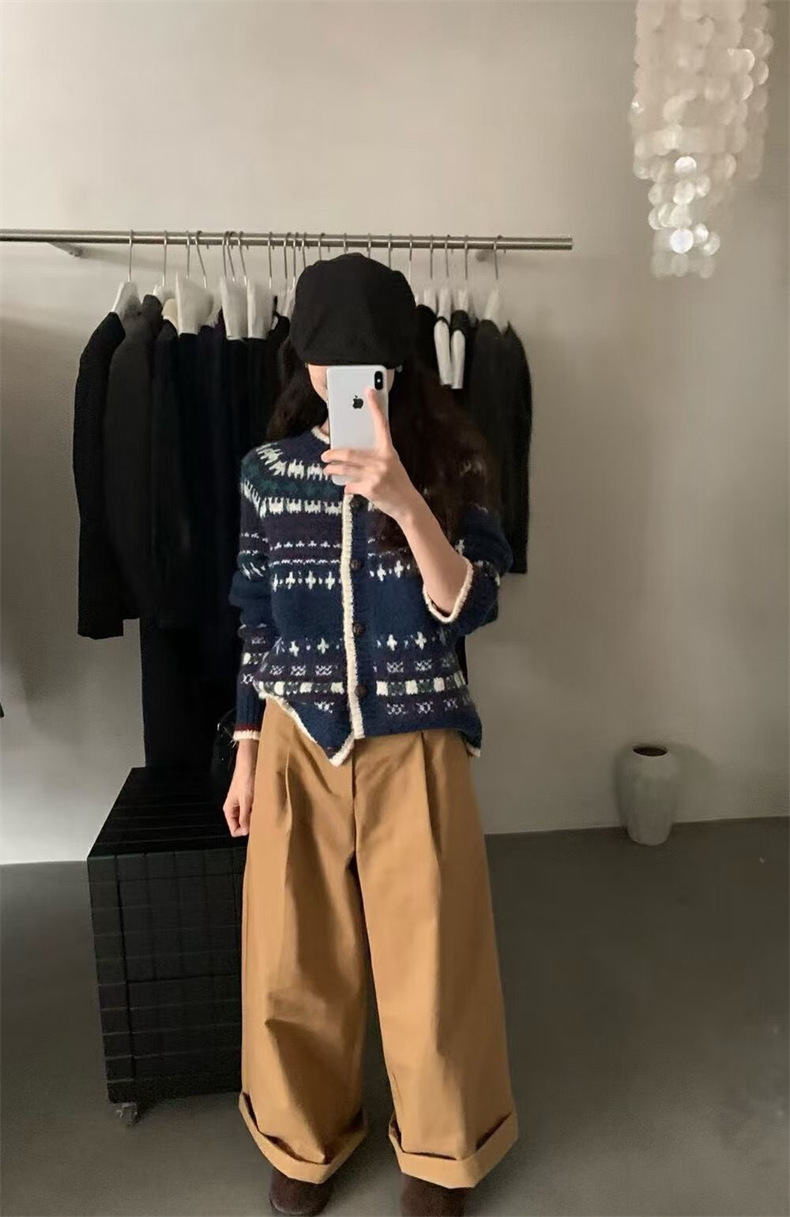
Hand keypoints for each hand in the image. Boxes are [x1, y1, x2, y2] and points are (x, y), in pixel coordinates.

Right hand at [222, 739, 256, 835]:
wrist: (250, 761)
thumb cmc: (246, 778)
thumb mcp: (246, 800)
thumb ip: (245, 817)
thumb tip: (246, 831)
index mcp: (229, 810)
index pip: (234, 830)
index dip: (245, 830)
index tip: (254, 825)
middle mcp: (235, 808)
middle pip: (243, 824)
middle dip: (252, 823)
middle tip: (261, 817)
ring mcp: (243, 802)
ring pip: (250, 816)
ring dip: (257, 814)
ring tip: (264, 808)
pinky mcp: (251, 797)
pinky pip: (255, 808)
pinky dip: (260, 808)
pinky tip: (265, 803)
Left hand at [320, 389, 421, 522]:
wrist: (407, 504)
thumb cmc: (397, 482)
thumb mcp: (391, 463)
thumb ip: (375, 456)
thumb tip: (352, 454)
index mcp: (388, 450)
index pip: (381, 424)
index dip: (375, 407)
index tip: (369, 391)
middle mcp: (382, 460)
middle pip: (350, 453)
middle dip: (334, 454)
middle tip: (325, 455)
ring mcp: (376, 475)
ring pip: (346, 469)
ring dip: (333, 470)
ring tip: (327, 469)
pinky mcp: (370, 488)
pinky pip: (350, 485)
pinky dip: (346, 487)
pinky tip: (346, 488)